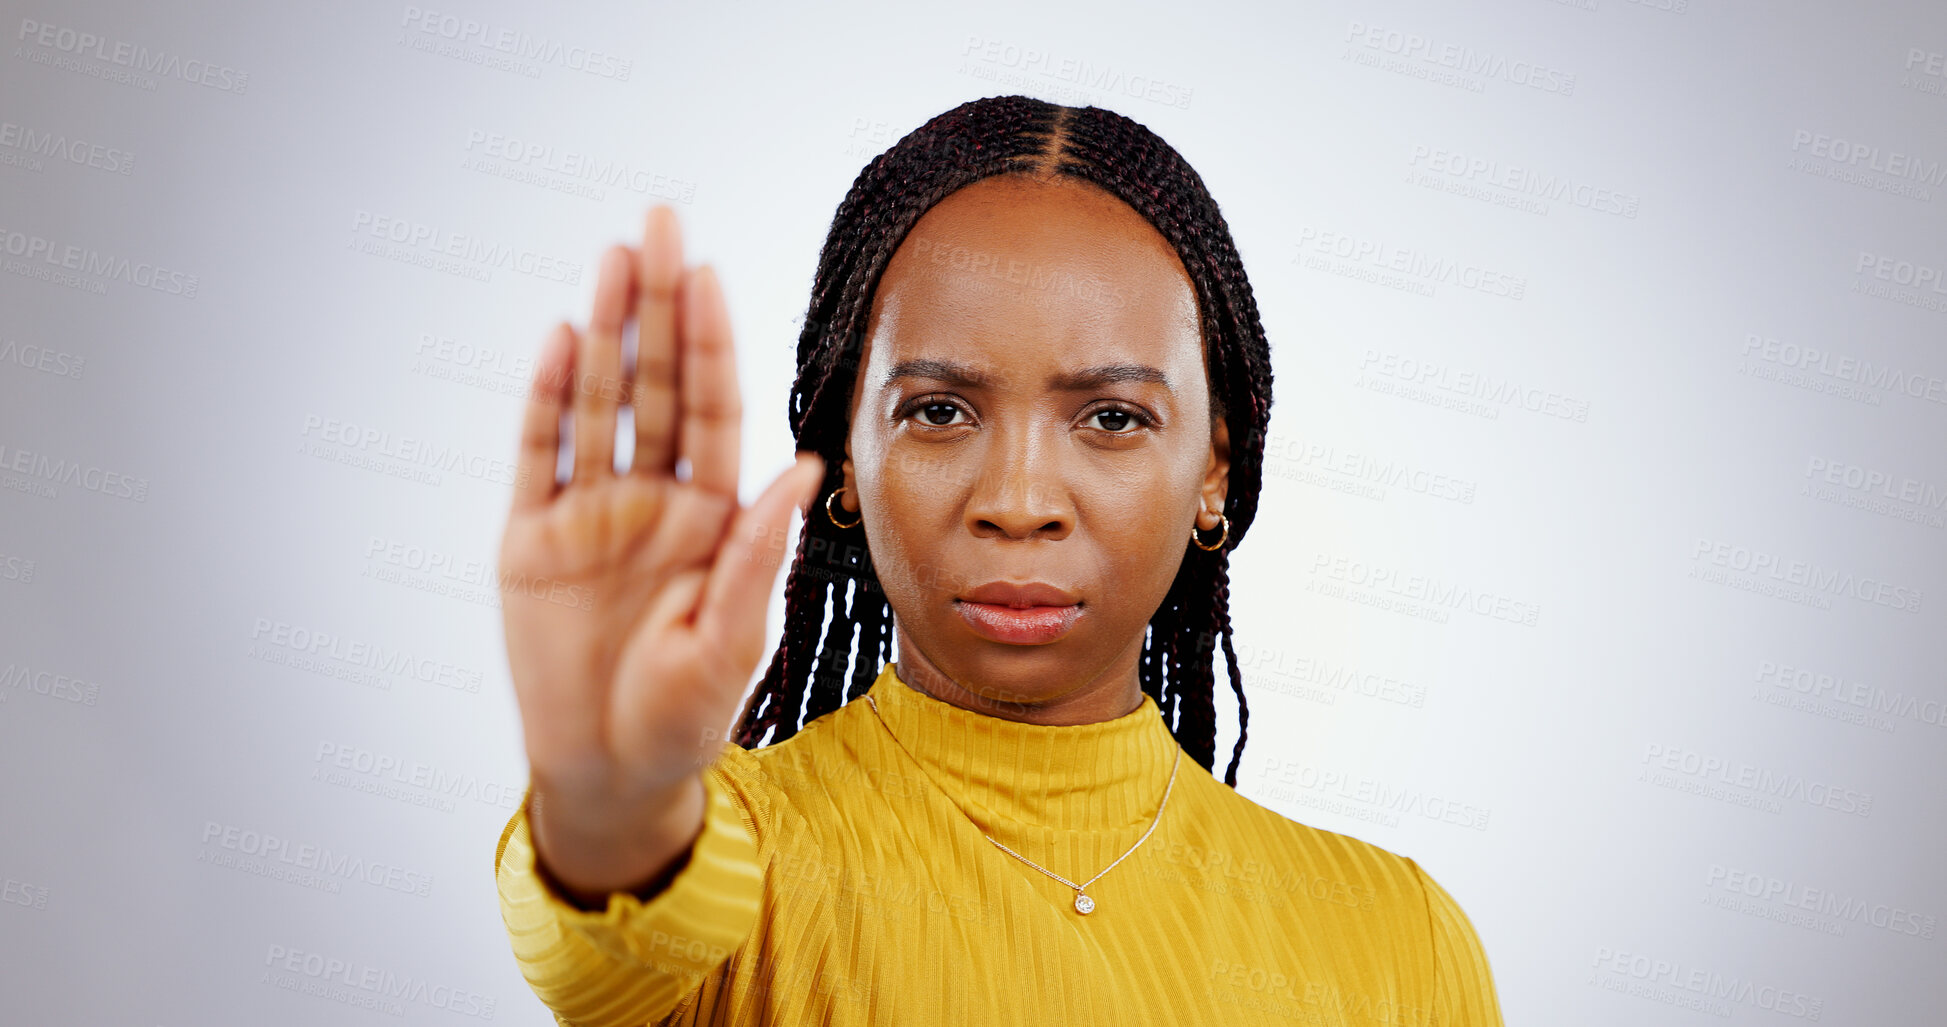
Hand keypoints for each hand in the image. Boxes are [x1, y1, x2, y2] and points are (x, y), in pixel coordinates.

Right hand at [498, 205, 822, 897]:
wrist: (611, 771)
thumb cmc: (685, 715)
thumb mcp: (733, 640)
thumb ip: (757, 553)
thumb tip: (804, 467)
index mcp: (710, 515)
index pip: (713, 408)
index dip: (709, 341)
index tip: (710, 272)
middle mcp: (653, 499)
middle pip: (653, 383)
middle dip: (657, 304)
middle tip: (658, 220)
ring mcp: (590, 514)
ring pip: (597, 403)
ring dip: (602, 332)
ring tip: (611, 258)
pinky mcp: (531, 540)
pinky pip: (538, 455)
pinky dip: (545, 399)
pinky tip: (557, 338)